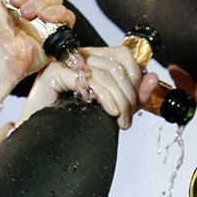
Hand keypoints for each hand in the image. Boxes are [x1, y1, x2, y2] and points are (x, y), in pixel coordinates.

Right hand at [22, 45, 156, 129]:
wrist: (42, 142)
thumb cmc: (75, 125)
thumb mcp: (113, 109)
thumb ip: (135, 96)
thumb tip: (153, 77)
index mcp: (92, 60)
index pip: (124, 54)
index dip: (136, 77)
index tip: (136, 104)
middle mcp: (78, 58)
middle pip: (117, 66)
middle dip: (129, 96)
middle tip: (127, 120)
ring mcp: (64, 64)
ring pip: (105, 74)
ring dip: (120, 101)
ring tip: (120, 122)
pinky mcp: (53, 74)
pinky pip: (87, 79)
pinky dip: (104, 97)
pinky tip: (108, 112)